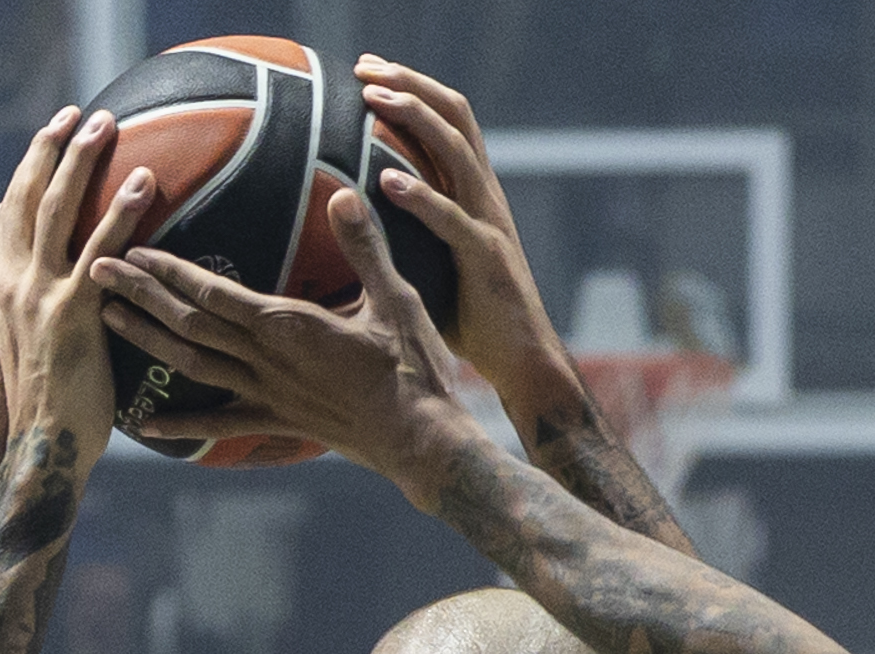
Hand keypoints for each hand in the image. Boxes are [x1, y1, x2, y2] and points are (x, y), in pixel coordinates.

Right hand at [0, 106, 174, 449]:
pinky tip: (143, 184)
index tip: (47, 139)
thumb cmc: (46, 410)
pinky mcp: (72, 313)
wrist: (39, 449)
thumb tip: (65, 291)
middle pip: (27, 197)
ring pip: (58, 210)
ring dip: (82, 161)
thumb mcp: (30, 348)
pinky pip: (102, 251)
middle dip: (50, 148)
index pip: (10, 215)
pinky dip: (121, 212)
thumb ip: (39, 311)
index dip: (28, 173)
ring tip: (106, 126)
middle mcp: (12, 282)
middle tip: (76, 114)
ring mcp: (39, 295)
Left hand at [95, 178, 467, 489]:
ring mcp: (267, 395)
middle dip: (139, 295)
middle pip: (188, 324)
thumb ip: (366, 247)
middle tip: (95, 268)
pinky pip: (218, 424)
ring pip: (191, 365)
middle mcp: (266, 362)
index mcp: (289, 327)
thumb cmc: (414, 369)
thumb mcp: (397, 298)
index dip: (169, 272)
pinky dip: (180, 423)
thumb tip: (345, 195)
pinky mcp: (276, 421)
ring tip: (106, 317)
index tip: (133, 248)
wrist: (423, 443)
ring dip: (146, 340)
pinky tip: (146, 424)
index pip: (214, 295)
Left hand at [349, 58, 574, 417]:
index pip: (448, 120)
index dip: (412, 87)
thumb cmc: (475, 320)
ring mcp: (490, 224)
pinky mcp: (487, 259)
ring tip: (372, 101)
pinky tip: (386, 181)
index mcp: (476, 193)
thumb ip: (405, 233)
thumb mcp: (435, 264)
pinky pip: (451, 220)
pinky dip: (419, 196)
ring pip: (456, 152)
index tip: (367, 71)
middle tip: (363, 69)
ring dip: (413, 119)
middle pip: (454, 117)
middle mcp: (486, 197)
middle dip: (409, 84)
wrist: (525, 363)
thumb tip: (350, 224)